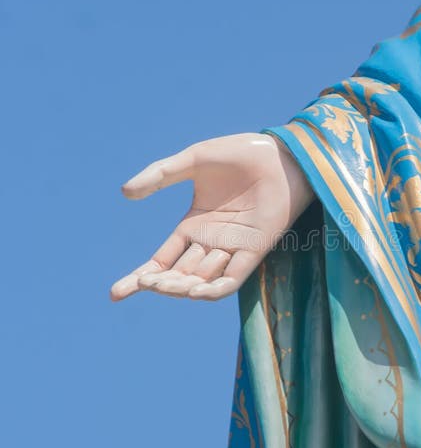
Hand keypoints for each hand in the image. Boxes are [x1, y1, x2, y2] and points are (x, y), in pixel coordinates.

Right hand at [110, 132, 313, 301]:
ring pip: (200, 282)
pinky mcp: (254, 250)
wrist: (280, 154)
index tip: (114, 293)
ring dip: (181, 288)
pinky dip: (213, 289)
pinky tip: (195, 293)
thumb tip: (125, 192)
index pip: (161, 261)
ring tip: (164, 285)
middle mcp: (210, 242)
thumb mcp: (193, 162)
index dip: (139, 279)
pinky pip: (231, 280)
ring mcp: (232, 249)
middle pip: (177, 276)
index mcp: (193, 227)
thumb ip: (160, 175)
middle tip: (145, 284)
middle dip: (160, 284)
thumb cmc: (240, 155)